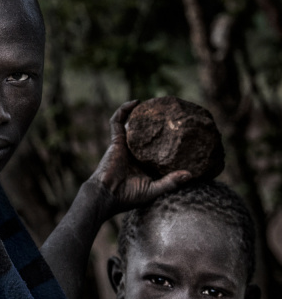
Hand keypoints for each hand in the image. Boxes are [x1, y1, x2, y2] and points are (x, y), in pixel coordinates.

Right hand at [87, 101, 191, 216]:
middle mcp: (135, 152)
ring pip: (132, 124)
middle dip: (154, 122)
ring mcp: (125, 145)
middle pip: (145, 133)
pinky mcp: (116, 141)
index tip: (178, 131)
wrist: (107, 194)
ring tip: (151, 103)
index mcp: (143, 163)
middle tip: (167, 113)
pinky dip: (124, 111)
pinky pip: (118, 122)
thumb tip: (191, 174)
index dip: (165, 139)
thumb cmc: (128, 196)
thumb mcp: (155, 189)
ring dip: (140, 113)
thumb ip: (171, 182)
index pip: (156, 147)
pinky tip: (136, 103)